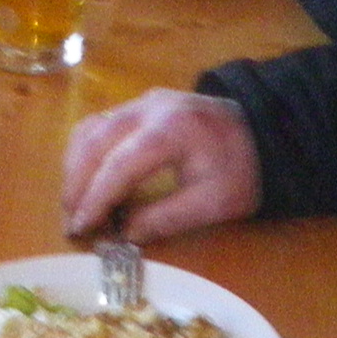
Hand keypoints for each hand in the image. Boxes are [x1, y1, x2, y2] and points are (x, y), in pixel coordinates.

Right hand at [61, 87, 257, 242]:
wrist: (265, 132)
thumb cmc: (243, 169)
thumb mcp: (214, 203)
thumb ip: (166, 218)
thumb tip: (124, 234)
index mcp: (172, 130)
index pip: (119, 164)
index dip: (96, 199)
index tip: (81, 227)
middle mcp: (149, 108)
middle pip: (95, 142)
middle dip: (77, 185)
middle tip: (71, 221)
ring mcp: (141, 102)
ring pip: (90, 129)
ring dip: (75, 168)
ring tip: (76, 205)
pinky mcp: (139, 106)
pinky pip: (99, 124)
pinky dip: (85, 153)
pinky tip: (86, 179)